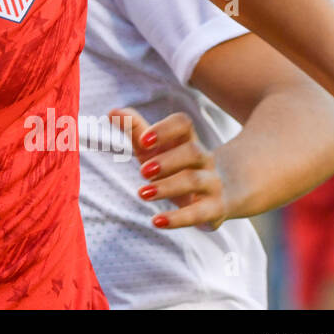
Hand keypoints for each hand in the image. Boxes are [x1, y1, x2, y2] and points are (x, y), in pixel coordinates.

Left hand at [110, 108, 228, 229]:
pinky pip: (200, 213)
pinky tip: (157, 222)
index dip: (164, 129)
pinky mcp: (215, 209)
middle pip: (193, 152)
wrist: (221, 194)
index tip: (143, 140)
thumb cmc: (176, 166)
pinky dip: (178, 218)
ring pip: (195, 181)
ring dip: (167, 187)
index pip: (183, 124)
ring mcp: (212, 183)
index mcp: (188, 140)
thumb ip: (135, 130)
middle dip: (167, 160)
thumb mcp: (155, 149)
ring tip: (142, 193)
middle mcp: (204, 159)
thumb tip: (112, 112)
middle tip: (142, 170)